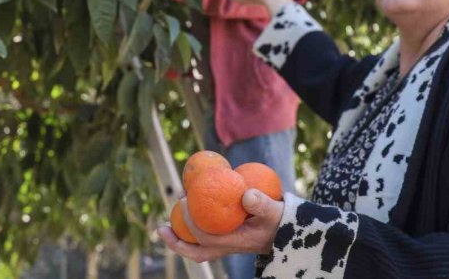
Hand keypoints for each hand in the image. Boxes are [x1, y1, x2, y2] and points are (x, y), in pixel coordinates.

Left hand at [158, 190, 284, 262]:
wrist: (288, 229)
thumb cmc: (280, 219)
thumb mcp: (275, 210)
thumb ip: (263, 204)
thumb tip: (246, 194)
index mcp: (236, 243)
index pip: (206, 237)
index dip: (191, 222)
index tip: (184, 199)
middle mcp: (228, 247)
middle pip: (197, 252)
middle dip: (177, 243)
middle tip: (160, 228)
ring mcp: (227, 245)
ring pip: (199, 248)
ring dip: (181, 238)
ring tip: (165, 224)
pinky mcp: (228, 239)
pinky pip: (205, 236)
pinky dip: (193, 228)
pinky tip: (188, 211)